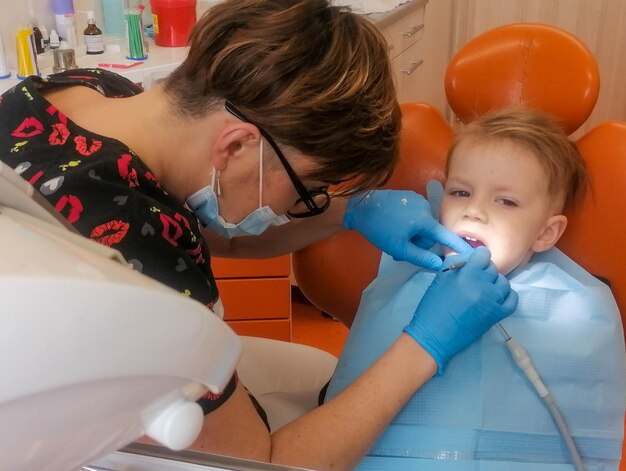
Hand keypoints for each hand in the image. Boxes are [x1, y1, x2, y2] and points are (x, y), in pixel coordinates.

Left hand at [343, 190, 470, 268]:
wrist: (360, 207)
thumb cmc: (380, 229)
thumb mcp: (399, 248)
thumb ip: (420, 257)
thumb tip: (439, 264)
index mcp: (425, 220)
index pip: (446, 236)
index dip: (458, 246)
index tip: (472, 252)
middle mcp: (426, 208)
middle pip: (431, 233)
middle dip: (419, 242)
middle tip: (402, 248)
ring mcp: (417, 200)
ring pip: (423, 225)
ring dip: (413, 234)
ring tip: (395, 237)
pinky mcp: (409, 197)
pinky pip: (416, 216)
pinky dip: (409, 224)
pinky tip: (395, 225)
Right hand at [403, 246, 517, 373]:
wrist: (435, 334)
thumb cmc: (432, 307)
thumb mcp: (440, 279)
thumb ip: (456, 266)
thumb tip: (468, 259)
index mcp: (466, 274)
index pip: (484, 254)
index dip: (478, 257)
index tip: (474, 263)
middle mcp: (482, 285)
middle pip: (493, 269)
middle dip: (484, 271)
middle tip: (474, 279)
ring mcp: (492, 301)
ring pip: (504, 283)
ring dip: (495, 283)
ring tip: (484, 289)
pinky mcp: (497, 315)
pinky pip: (512, 300)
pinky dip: (507, 296)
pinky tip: (497, 297)